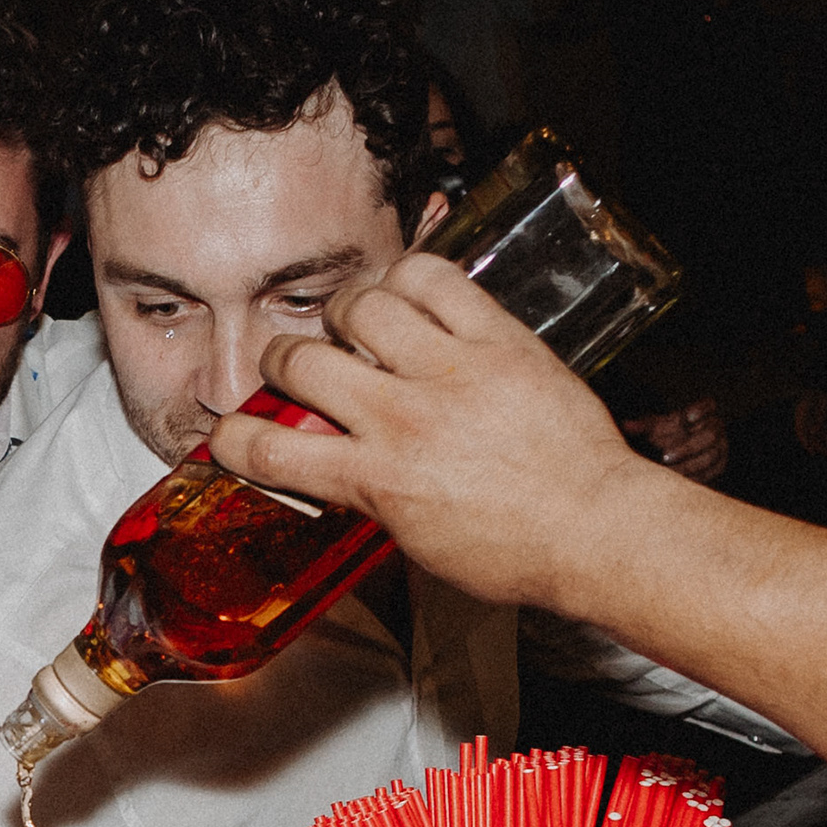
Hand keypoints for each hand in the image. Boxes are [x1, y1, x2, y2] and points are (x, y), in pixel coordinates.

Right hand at [214, 253, 666, 621]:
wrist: (597, 530)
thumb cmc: (514, 548)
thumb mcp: (411, 538)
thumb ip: (365, 492)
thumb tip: (336, 467)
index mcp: (374, 479)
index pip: (264, 448)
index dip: (229, 437)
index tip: (232, 434)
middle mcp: (403, 420)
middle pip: (300, 360)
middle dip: (284, 360)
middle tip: (299, 367)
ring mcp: (452, 373)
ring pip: (360, 304)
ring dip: (343, 312)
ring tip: (354, 325)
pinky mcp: (499, 341)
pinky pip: (436, 279)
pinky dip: (408, 278)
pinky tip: (408, 296)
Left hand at [623, 398, 727, 485]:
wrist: (669, 455)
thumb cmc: (660, 436)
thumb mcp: (652, 428)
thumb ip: (643, 426)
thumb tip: (626, 425)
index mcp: (701, 414)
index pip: (709, 405)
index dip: (701, 410)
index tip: (686, 417)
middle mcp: (715, 428)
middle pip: (710, 434)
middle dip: (687, 447)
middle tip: (665, 457)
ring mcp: (720, 447)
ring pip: (711, 455)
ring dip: (689, 465)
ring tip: (667, 473)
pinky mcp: (719, 465)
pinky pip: (712, 471)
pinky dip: (695, 477)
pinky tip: (677, 481)